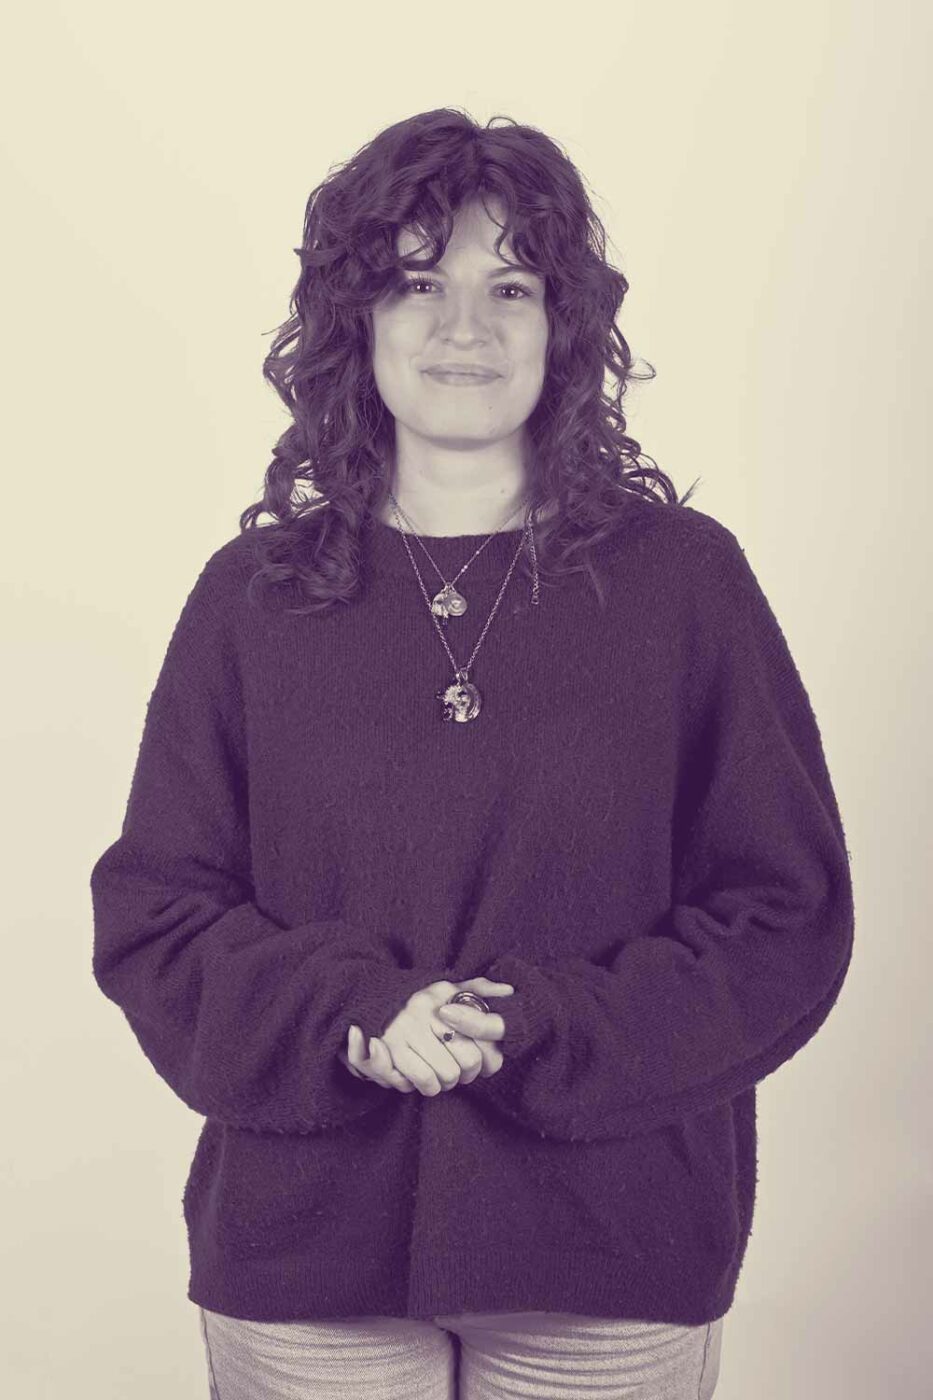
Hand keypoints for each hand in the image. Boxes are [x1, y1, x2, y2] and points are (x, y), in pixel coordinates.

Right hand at [338, 977, 513, 1095]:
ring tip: (440, 1075)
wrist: (364, 999)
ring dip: (445, 1083)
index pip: (484, 1034)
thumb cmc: (415, 1000)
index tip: (484, 1062)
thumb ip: (478, 989)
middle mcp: (426, 1008)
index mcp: (444, 993)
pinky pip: (422, 1081)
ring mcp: (406, 1028)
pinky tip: (424, 1079)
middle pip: (468, 1061)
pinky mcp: (389, 1048)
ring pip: (446, 1075)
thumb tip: (509, 991)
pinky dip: (427, 1087)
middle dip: (468, 1075)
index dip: (490, 1057)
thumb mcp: (446, 988)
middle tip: (460, 1073)